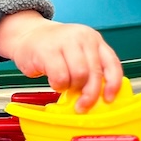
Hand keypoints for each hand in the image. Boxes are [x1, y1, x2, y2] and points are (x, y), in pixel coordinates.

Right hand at [0, 11, 124, 111]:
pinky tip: (54, 81)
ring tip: (63, 84)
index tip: (108, 99)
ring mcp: (66, 41)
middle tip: (82, 105)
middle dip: (89, 95)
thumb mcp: (77, 53)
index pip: (112, 63)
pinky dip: (58, 85)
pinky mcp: (48, 50)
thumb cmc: (53, 48)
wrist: (27, 34)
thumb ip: (90, 69)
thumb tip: (98, 97)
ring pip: (79, 76)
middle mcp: (83, 38)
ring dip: (71, 87)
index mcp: (94, 40)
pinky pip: (60, 77)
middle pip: (95, 73)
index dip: (113, 84)